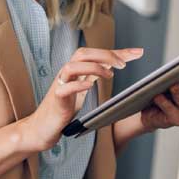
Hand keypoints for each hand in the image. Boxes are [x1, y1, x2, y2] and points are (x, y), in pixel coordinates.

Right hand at [19, 47, 143, 151]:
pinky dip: (78, 85)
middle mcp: (66, 74)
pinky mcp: (56, 100)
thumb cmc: (62, 108)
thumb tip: (113, 64)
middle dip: (104, 55)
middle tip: (123, 64)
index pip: (94, 54)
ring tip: (109, 75)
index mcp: (74, 71)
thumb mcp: (82, 88)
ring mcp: (59, 85)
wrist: (41, 127)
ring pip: (72, 66)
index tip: (137, 52)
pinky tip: (89, 86)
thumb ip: (94, 75)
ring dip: (93, 67)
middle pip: (82, 53)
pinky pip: (65, 88)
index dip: (116, 52)